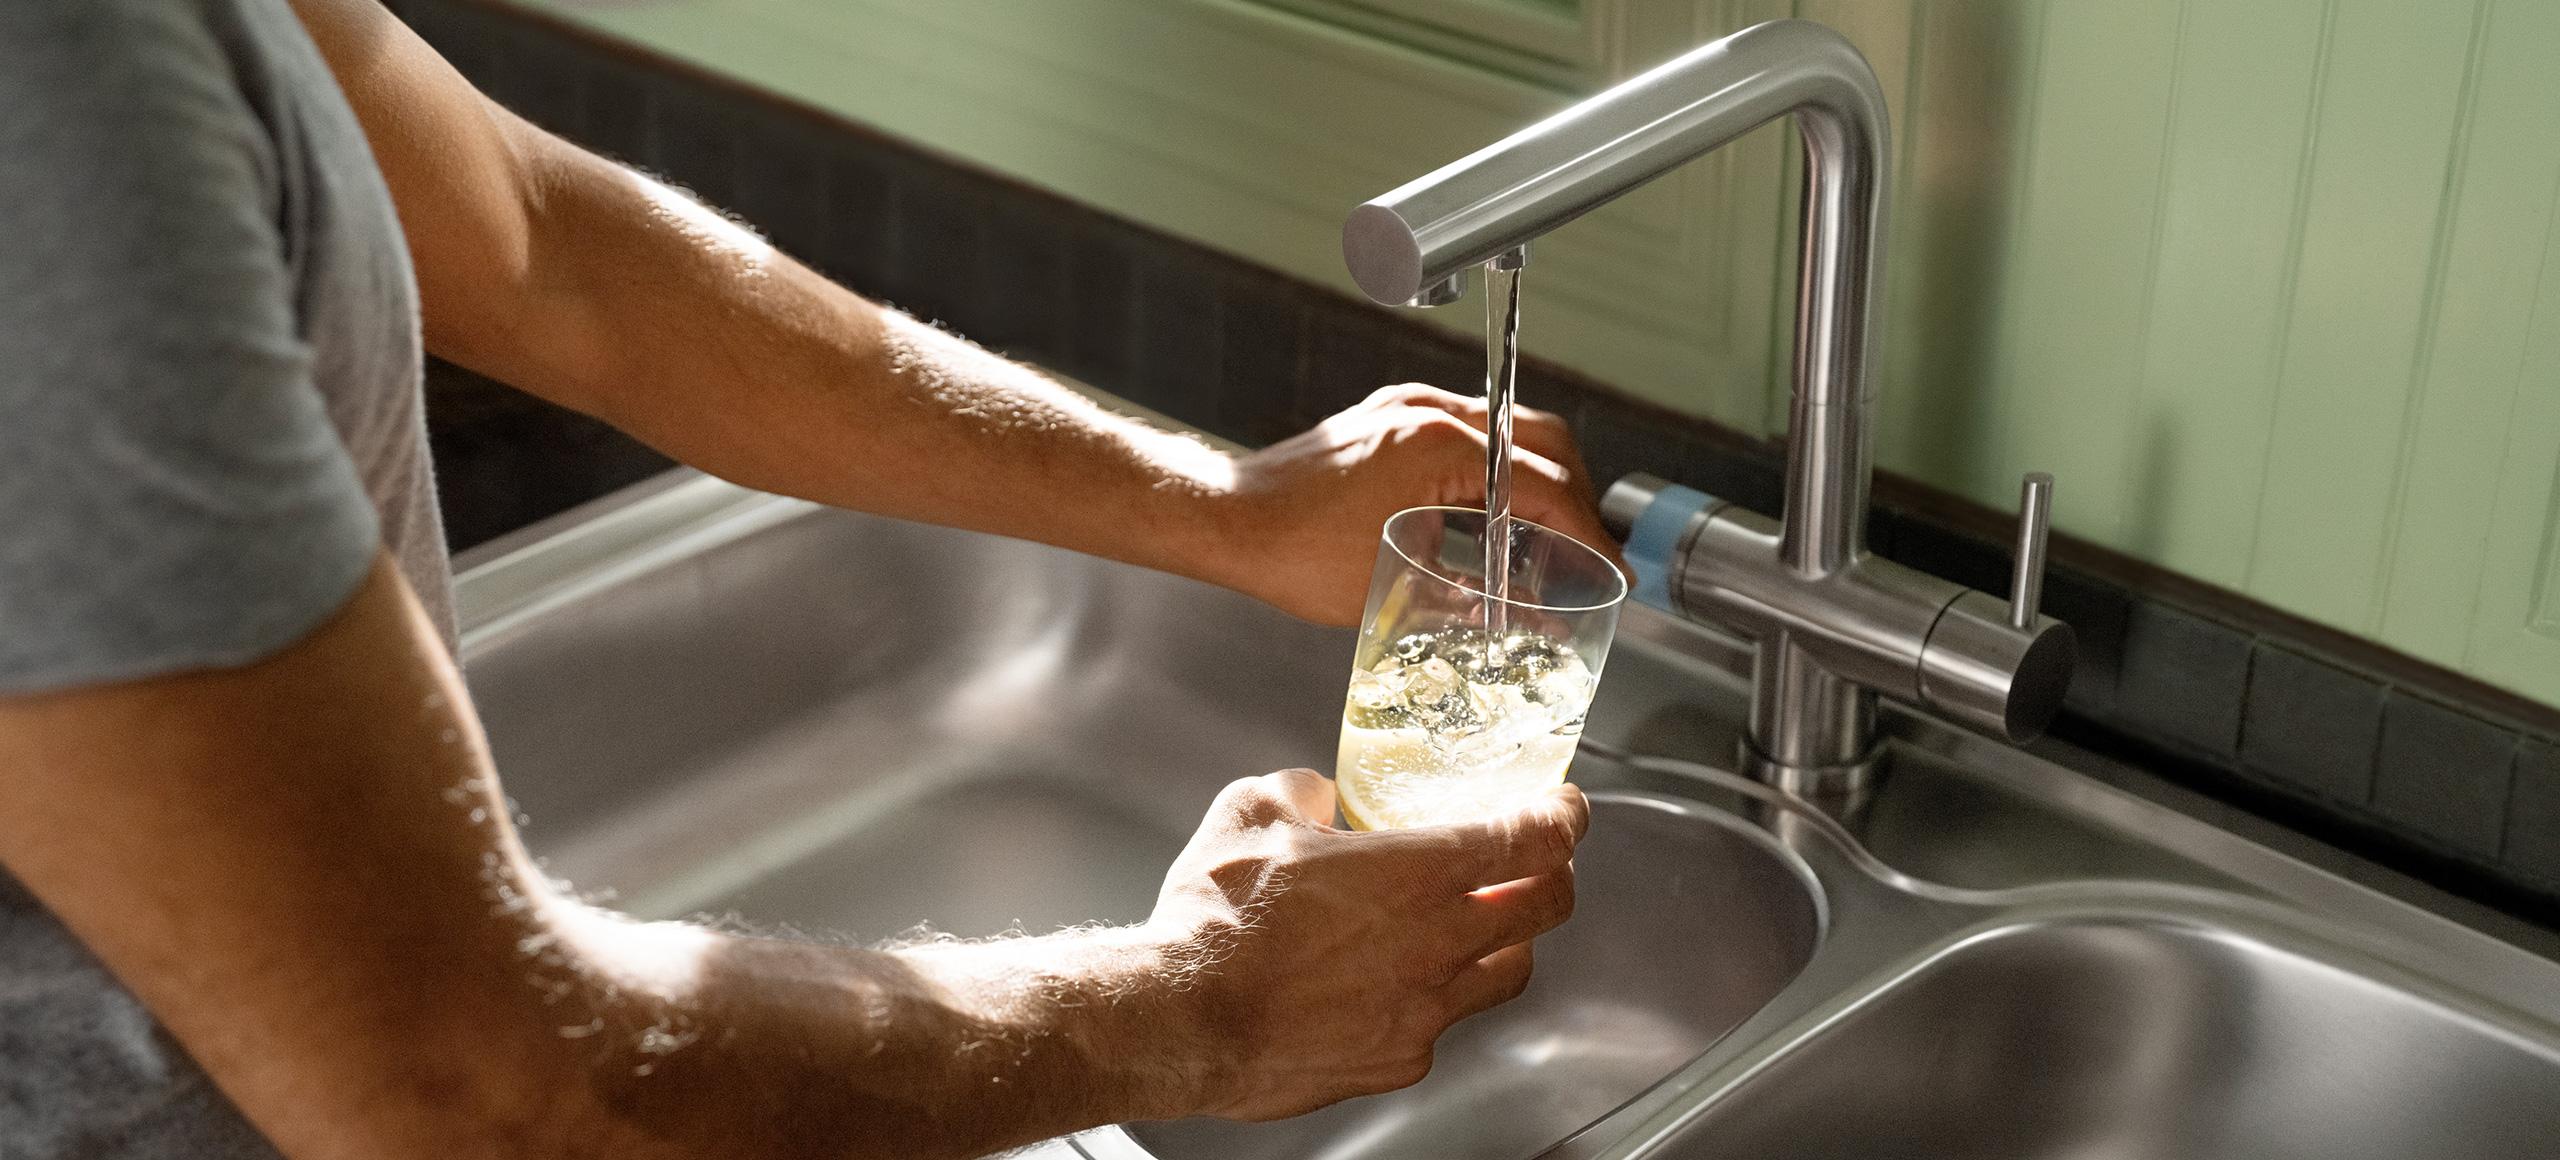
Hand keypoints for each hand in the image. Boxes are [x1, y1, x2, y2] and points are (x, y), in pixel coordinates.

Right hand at [1141, 770, 1589, 1120]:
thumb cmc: (1215, 921)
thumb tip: (1320, 797)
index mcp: (1416, 872)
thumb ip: (1304, 793)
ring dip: (1508, 943)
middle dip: (1556, 876)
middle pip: (1547, 908)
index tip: (1563, 807)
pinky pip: (1443, 1025)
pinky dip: (1437, 998)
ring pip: (1508, 973)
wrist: (1181, 1019)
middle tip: (1542, 862)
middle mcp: (1437, 943)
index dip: (1562, 817)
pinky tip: (1402, 985)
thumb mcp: (1253, 813)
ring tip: (1484, 928)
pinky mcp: (1397, 1061)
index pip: (1530, 840)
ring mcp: (1424, 1010)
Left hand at [1216, 384, 1623, 625]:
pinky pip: (1468, 435)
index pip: (1544, 484)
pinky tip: (1492, 519)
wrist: (1227, 520)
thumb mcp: (1397, 587)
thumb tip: (1529, 623)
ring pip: (1508, 433)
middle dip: (1574, 496)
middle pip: (1542, 441)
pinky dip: (1495, 473)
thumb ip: (1475, 600)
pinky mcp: (1389, 420)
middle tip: (1588, 552)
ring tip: (1547, 542)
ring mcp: (1408, 410)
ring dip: (1536, 482)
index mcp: (1441, 445)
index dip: (1587, 532)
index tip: (1610, 568)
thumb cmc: (1292, 550)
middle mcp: (1429, 413)